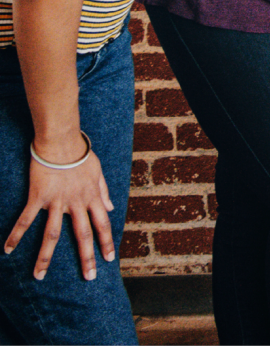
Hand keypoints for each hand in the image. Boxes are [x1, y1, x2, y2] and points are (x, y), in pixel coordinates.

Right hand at [5, 141, 112, 281]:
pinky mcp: (38, 198)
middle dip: (86, 258)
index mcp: (91, 197)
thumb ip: (104, 191)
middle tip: (89, 278)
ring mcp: (57, 202)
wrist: (61, 142)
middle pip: (83, 235)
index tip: (109, 259)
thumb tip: (111, 207)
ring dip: (45, 257)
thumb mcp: (98, 172)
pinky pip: (26, 220)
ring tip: (39, 276)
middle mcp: (76, 203)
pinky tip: (7, 249)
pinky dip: (16, 235)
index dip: (106, 242)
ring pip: (52, 235)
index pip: (102, 224)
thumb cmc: (80, 154)